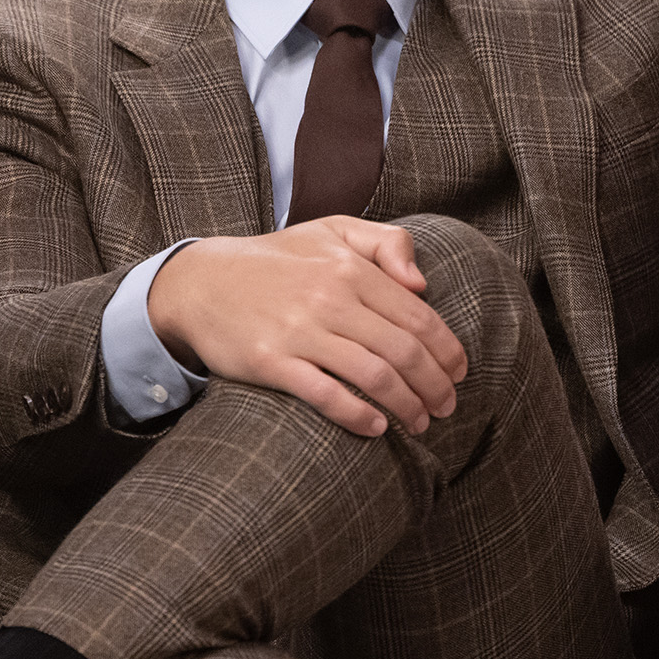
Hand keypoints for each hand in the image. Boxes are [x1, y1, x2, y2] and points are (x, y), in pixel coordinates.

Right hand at [147, 218, 469, 438]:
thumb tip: (422, 284)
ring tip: (419, 424)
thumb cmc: (275, 261)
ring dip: (407, 406)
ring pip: (375, 375)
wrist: (198, 283)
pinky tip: (377, 427)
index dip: (447, 351)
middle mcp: (330, 298)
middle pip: (404, 351)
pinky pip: (326, 394)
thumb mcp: (331, 231)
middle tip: (447, 408)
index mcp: (350, 269)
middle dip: (435, 386)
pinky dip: (358, 414)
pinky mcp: (271, 363)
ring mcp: (300, 332)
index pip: (418, 317)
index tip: (460, 374)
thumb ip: (386, 244)